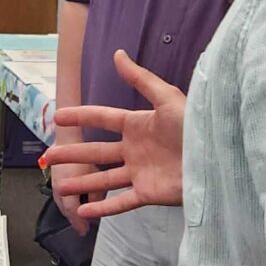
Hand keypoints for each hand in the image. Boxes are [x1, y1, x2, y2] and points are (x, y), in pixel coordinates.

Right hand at [38, 49, 187, 222]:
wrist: (217, 157)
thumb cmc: (195, 125)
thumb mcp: (167, 98)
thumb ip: (140, 78)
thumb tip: (117, 54)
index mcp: (138, 124)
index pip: (102, 119)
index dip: (80, 117)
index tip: (57, 117)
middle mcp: (135, 149)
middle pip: (97, 151)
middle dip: (73, 154)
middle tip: (48, 157)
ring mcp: (141, 172)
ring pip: (104, 179)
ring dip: (82, 183)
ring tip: (60, 188)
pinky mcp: (149, 193)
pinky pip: (122, 201)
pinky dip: (104, 208)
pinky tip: (85, 211)